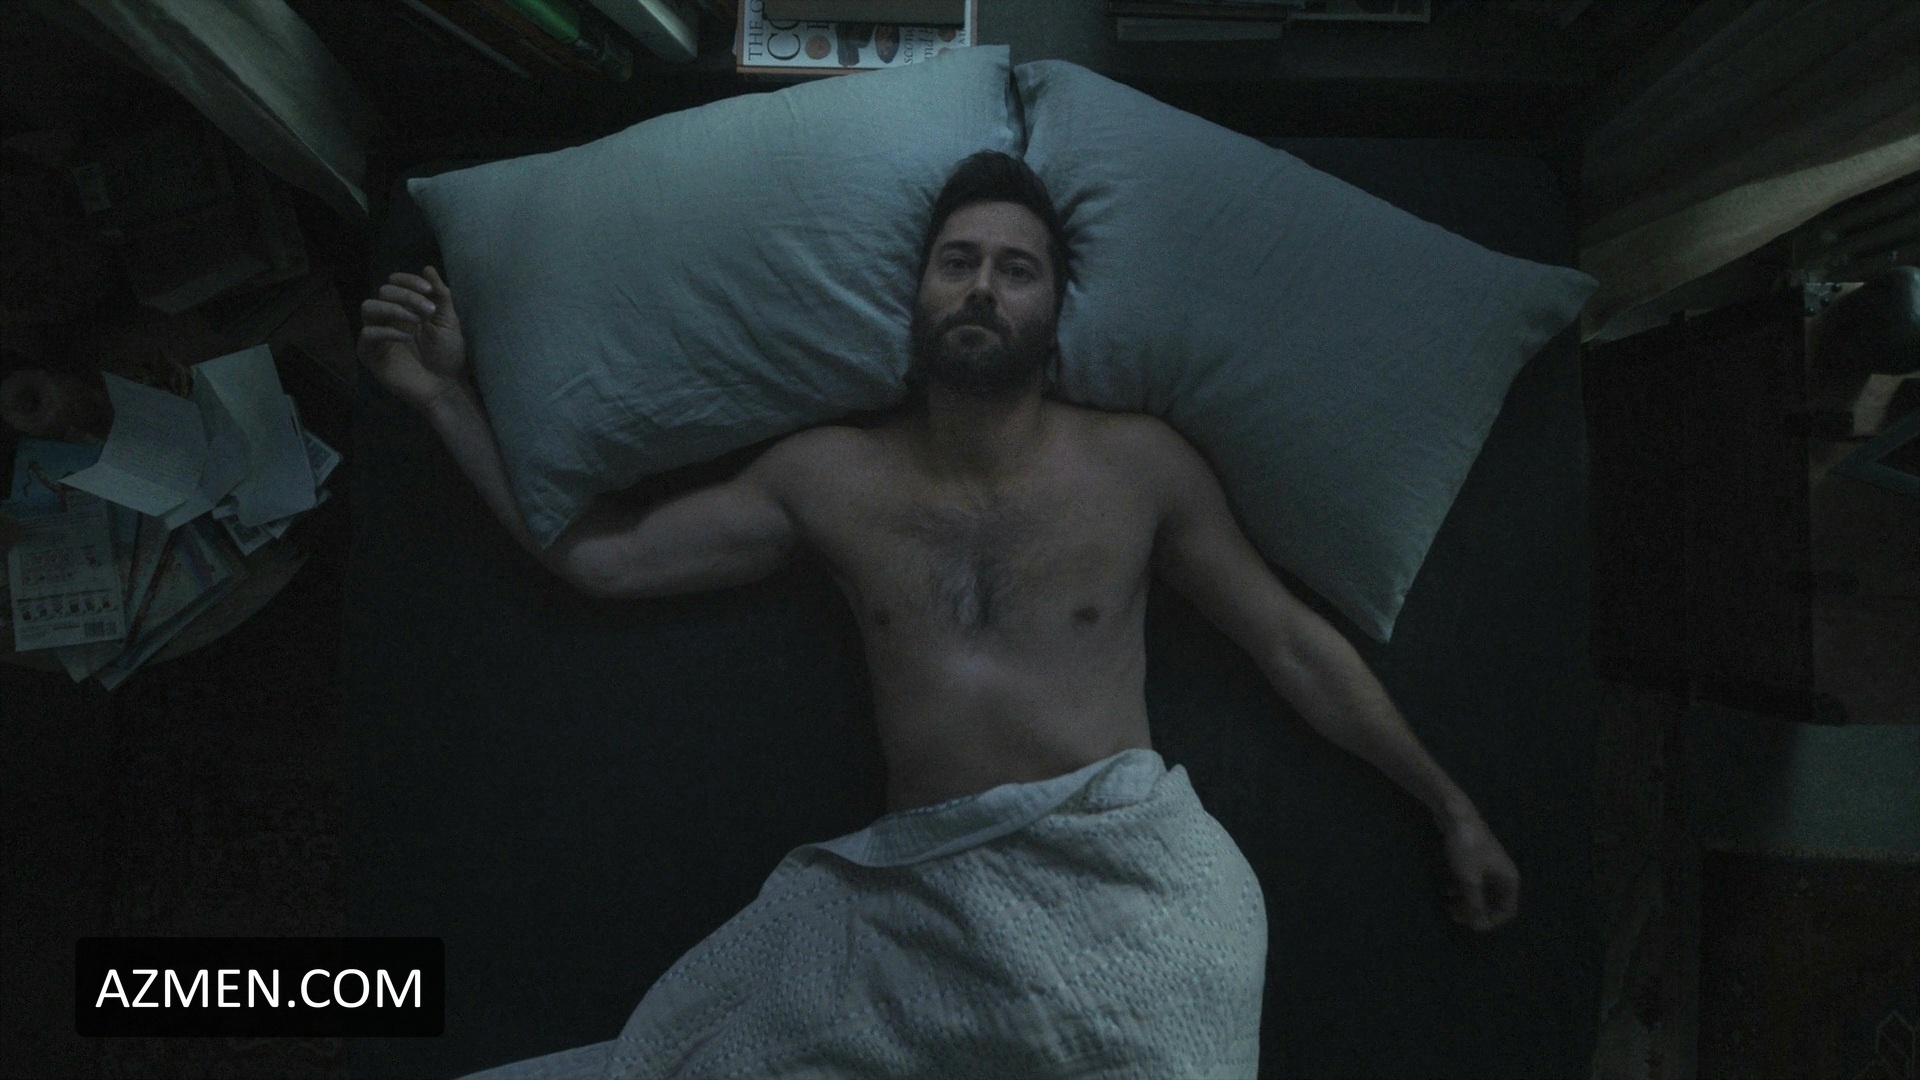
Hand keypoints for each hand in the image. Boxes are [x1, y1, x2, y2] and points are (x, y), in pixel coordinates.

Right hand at [358, 266, 468, 410]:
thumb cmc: (448, 356)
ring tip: (417, 322)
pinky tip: (406, 337)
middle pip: (383, 291)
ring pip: (368, 307)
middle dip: (407, 296)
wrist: (447, 387)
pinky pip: (367, 334)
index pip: (394, 282)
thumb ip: (440, 295)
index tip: (428, 289)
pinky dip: (386, 331)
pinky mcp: (370, 355)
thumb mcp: (448, 321)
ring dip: (394, 308)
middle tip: (428, 311)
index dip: (408, 280)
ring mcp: (377, 336)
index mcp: (405, 308)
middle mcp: (388, 318)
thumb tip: (427, 267)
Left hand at [1439, 814, 1519, 932]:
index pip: (1507, 910)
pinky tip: (1448, 890)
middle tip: (1455, 915)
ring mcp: (1489, 866)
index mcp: (1509, 879)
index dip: (1491, 920)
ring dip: (1466, 901)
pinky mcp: (1475, 860)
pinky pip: (1472, 882)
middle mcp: (1502, 874)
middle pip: (1493, 902)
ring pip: (1480, 893)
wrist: (1456, 815)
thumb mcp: (1470, 880)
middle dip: (1475, 912)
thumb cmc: (1466, 848)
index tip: (1472, 924)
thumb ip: (1475, 905)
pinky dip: (1462, 889)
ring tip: (1449, 905)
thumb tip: (1480, 928)